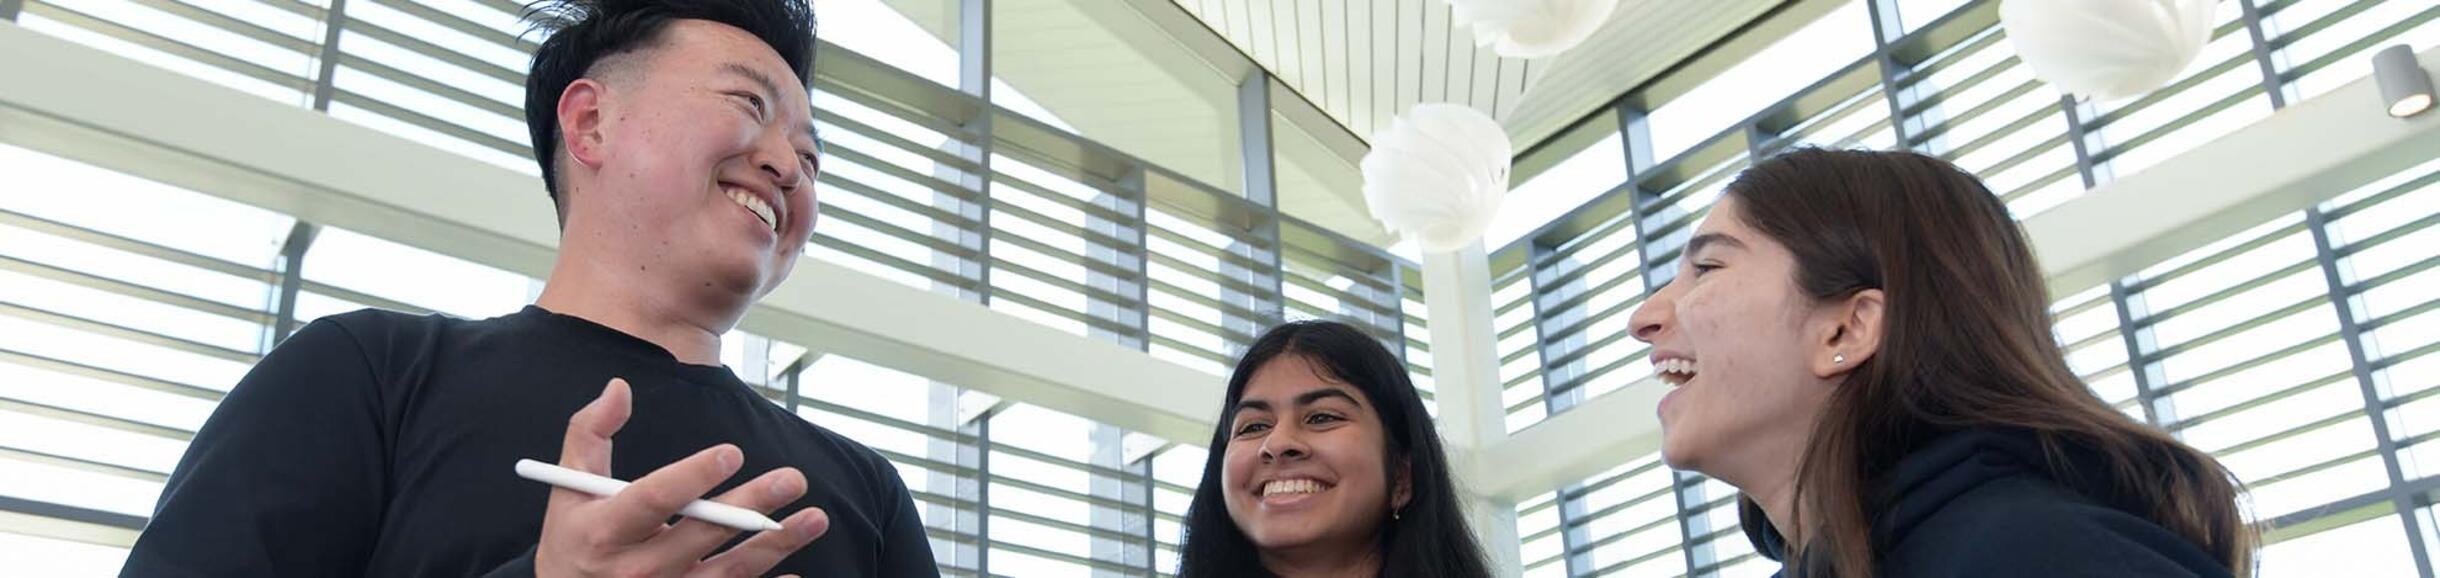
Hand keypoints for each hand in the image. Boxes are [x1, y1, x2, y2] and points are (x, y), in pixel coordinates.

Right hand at [535, 378, 830, 576]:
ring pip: (727, 572)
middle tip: (792, 479)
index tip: (732, 452)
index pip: (652, 500)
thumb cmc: (575, 534)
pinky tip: (797, 571)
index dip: (692, 477)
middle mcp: (634, 568)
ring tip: (815, 517)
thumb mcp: (570, 485)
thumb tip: (619, 386)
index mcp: (603, 530)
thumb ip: (590, 432)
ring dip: (775, 545)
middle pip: (700, 535)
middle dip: (750, 507)